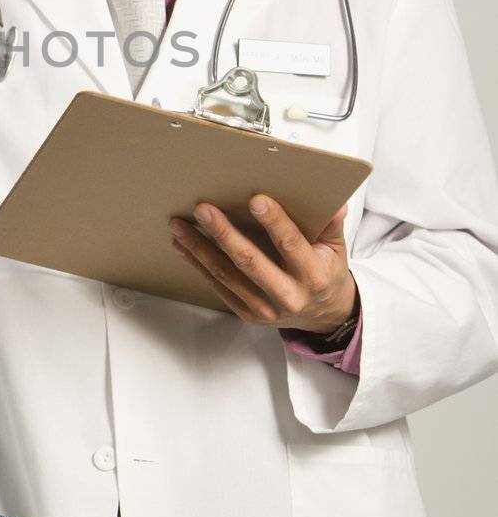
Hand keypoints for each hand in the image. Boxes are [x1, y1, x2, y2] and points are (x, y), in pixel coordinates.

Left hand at [168, 195, 357, 336]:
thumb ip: (331, 224)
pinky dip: (198, 265)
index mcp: (314, 275)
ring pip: (227, 275)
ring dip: (200, 248)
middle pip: (250, 262)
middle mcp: (289, 295)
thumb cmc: (326, 272)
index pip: (292, 245)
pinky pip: (218, 287)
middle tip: (203, 209)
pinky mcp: (248, 315)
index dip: (275, 222)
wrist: (323, 316)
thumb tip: (335, 200)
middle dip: (224, 233)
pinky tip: (184, 245)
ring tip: (180, 225)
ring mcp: (266, 309)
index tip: (255, 199)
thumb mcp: (337, 249)